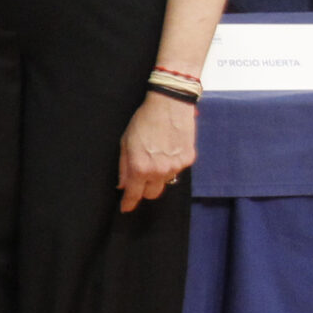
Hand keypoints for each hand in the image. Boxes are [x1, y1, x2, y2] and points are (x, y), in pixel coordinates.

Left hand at [119, 92, 195, 211]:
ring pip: (166, 181)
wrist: (169, 105)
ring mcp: (177, 166)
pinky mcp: (189, 159)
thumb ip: (124, 167)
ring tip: (155, 154)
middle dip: (144, 189)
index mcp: (141, 167)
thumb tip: (123, 185)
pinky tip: (167, 149)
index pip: (135, 194)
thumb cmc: (143, 121)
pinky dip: (171, 165)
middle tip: (140, 177)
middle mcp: (160, 170)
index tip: (126, 208)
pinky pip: (177, 170)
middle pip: (152, 193)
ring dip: (159, 175)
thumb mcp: (125, 143)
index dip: (129, 203)